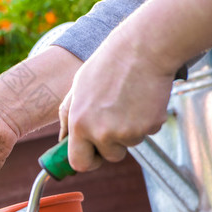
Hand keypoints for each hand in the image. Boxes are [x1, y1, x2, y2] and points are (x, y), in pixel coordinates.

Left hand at [58, 30, 174, 171]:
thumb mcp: (77, 89)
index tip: (93, 156)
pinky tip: (142, 99)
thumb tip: (62, 141)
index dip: (88, 161)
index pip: (79, 162)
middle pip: (109, 157)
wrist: (142, 49)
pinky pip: (147, 132)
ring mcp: (127, 132)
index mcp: (79, 124)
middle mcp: (101, 132)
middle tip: (115, 120)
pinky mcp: (150, 126)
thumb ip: (68, 117)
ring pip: (130, 144)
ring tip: (127, 101)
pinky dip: (146, 120)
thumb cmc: (107, 66)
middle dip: (112, 146)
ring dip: (130, 129)